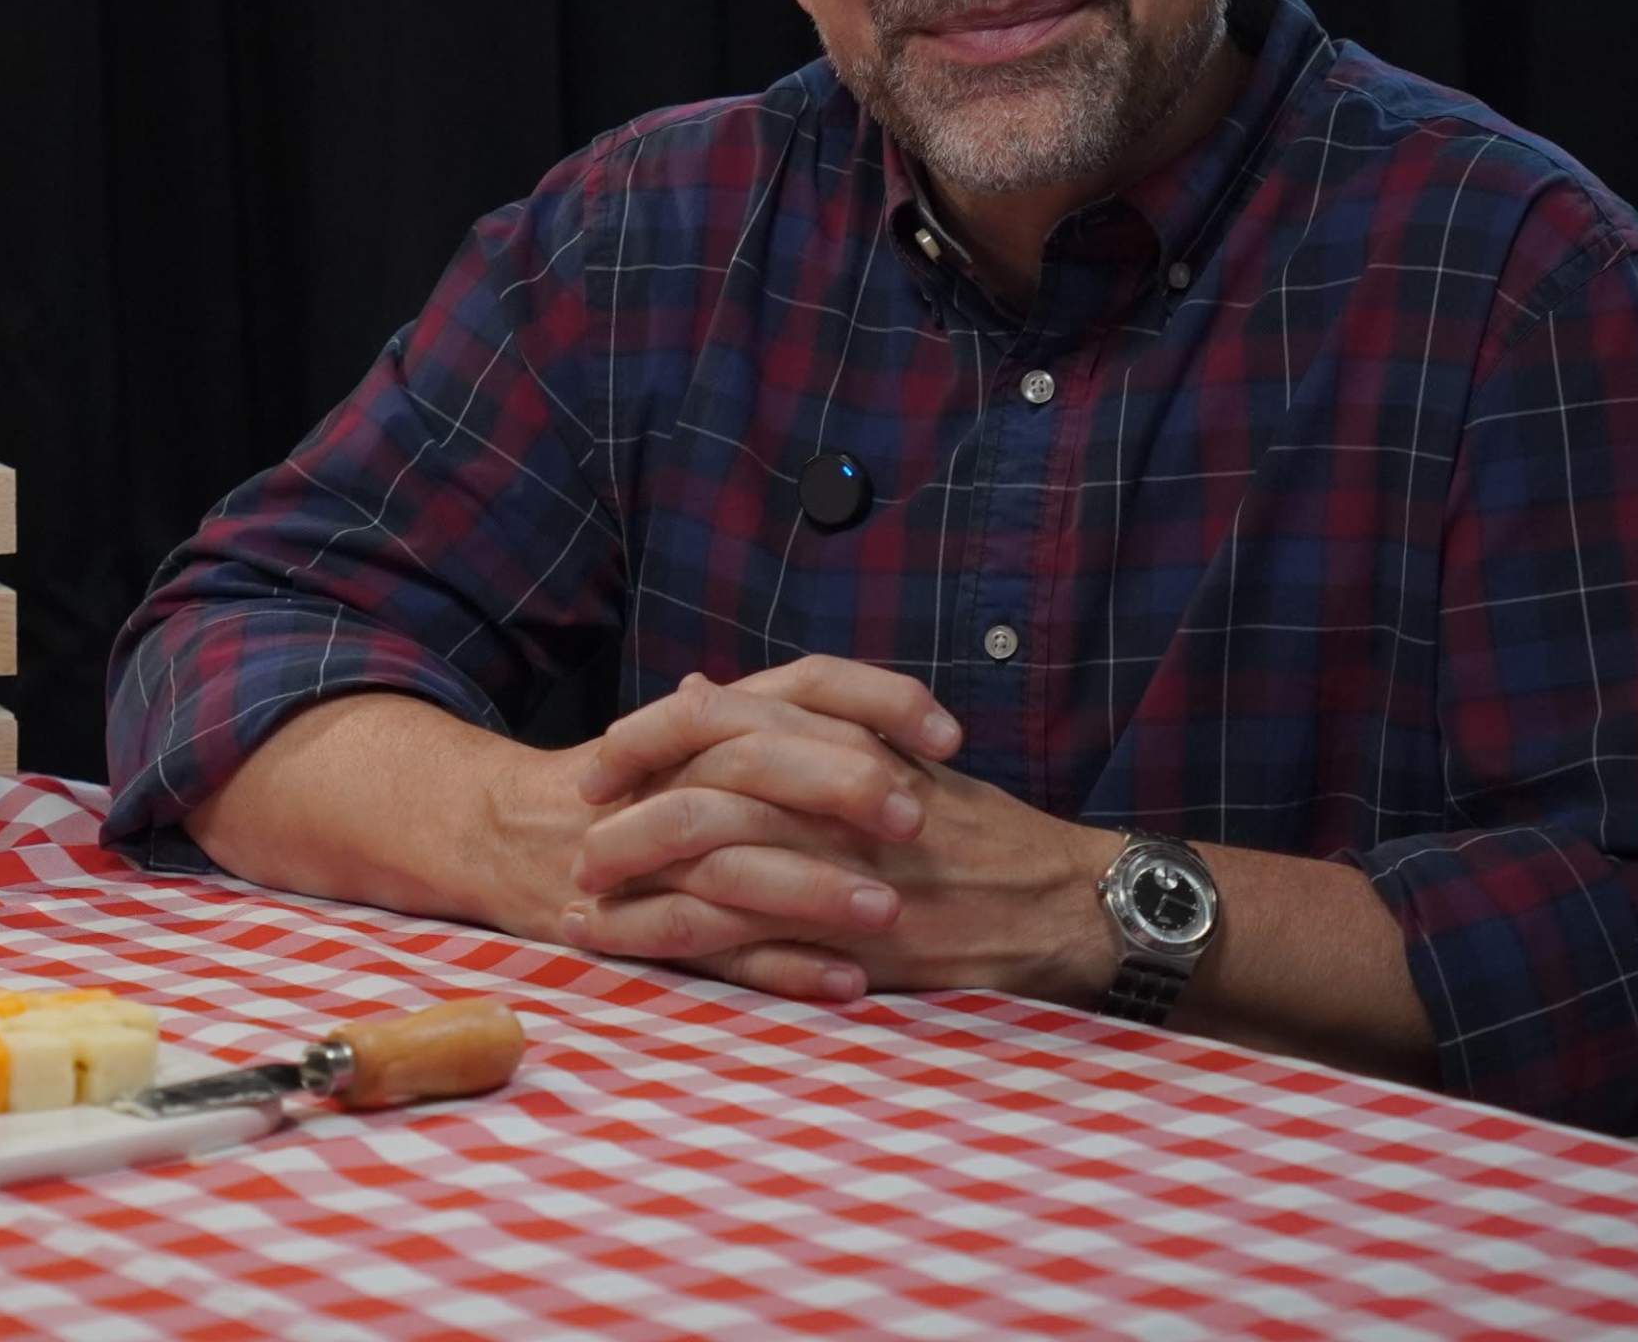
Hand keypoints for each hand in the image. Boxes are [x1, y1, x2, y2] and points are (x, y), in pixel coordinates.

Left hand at [560, 659, 1114, 1003]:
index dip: (649, 739)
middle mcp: (834, 792)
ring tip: (580, 905)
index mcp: (843, 738)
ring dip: (634, 883)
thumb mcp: (891, 751)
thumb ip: (793, 719)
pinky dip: (671, 939)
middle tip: (578, 838)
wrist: (1059, 902)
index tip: (600, 763)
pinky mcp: (845, 934)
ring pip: (709, 860)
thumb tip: (695, 689)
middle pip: (702, 786)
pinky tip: (628, 949)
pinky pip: (739, 935)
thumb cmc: (977, 832)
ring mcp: (839, 862)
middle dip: (628, 815)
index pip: (722, 719)